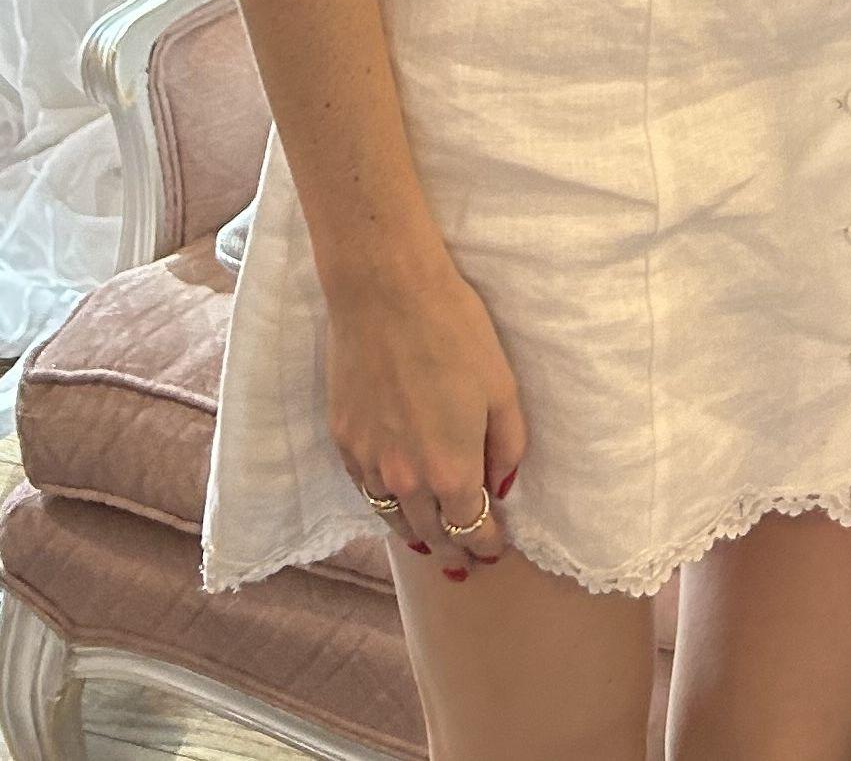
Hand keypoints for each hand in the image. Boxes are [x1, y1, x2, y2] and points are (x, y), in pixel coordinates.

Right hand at [320, 243, 528, 582]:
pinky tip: (392, 499)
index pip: (472, 530)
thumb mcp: (502, 386)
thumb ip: (507, 445)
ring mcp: (367, 462)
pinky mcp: (342, 438)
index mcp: (450, 469)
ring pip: (392, 519)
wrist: (385, 291)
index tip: (495, 551)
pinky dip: (383, 502)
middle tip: (467, 559)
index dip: (487, 546)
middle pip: (430, 534)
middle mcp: (405, 479)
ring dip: (415, 533)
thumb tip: (503, 485)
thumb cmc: (453, 330)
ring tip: (430, 540)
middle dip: (453, 549)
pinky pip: (364, 488)